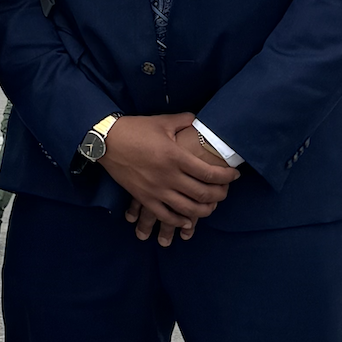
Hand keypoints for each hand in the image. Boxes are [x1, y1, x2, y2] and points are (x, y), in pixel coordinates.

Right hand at [102, 113, 237, 236]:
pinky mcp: (144, 198)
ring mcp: (156, 190)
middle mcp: (169, 176)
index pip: (209, 173)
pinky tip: (188, 219)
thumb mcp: (163, 121)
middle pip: (203, 194)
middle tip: (225, 192)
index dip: (226, 177)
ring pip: (187, 209)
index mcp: (176, 156)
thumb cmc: (136, 129)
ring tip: (211, 206)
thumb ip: (185, 121)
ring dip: (204, 210)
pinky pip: (166, 216)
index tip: (235, 176)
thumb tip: (199, 121)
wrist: (107, 141)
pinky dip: (180, 220)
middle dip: (220, 195)